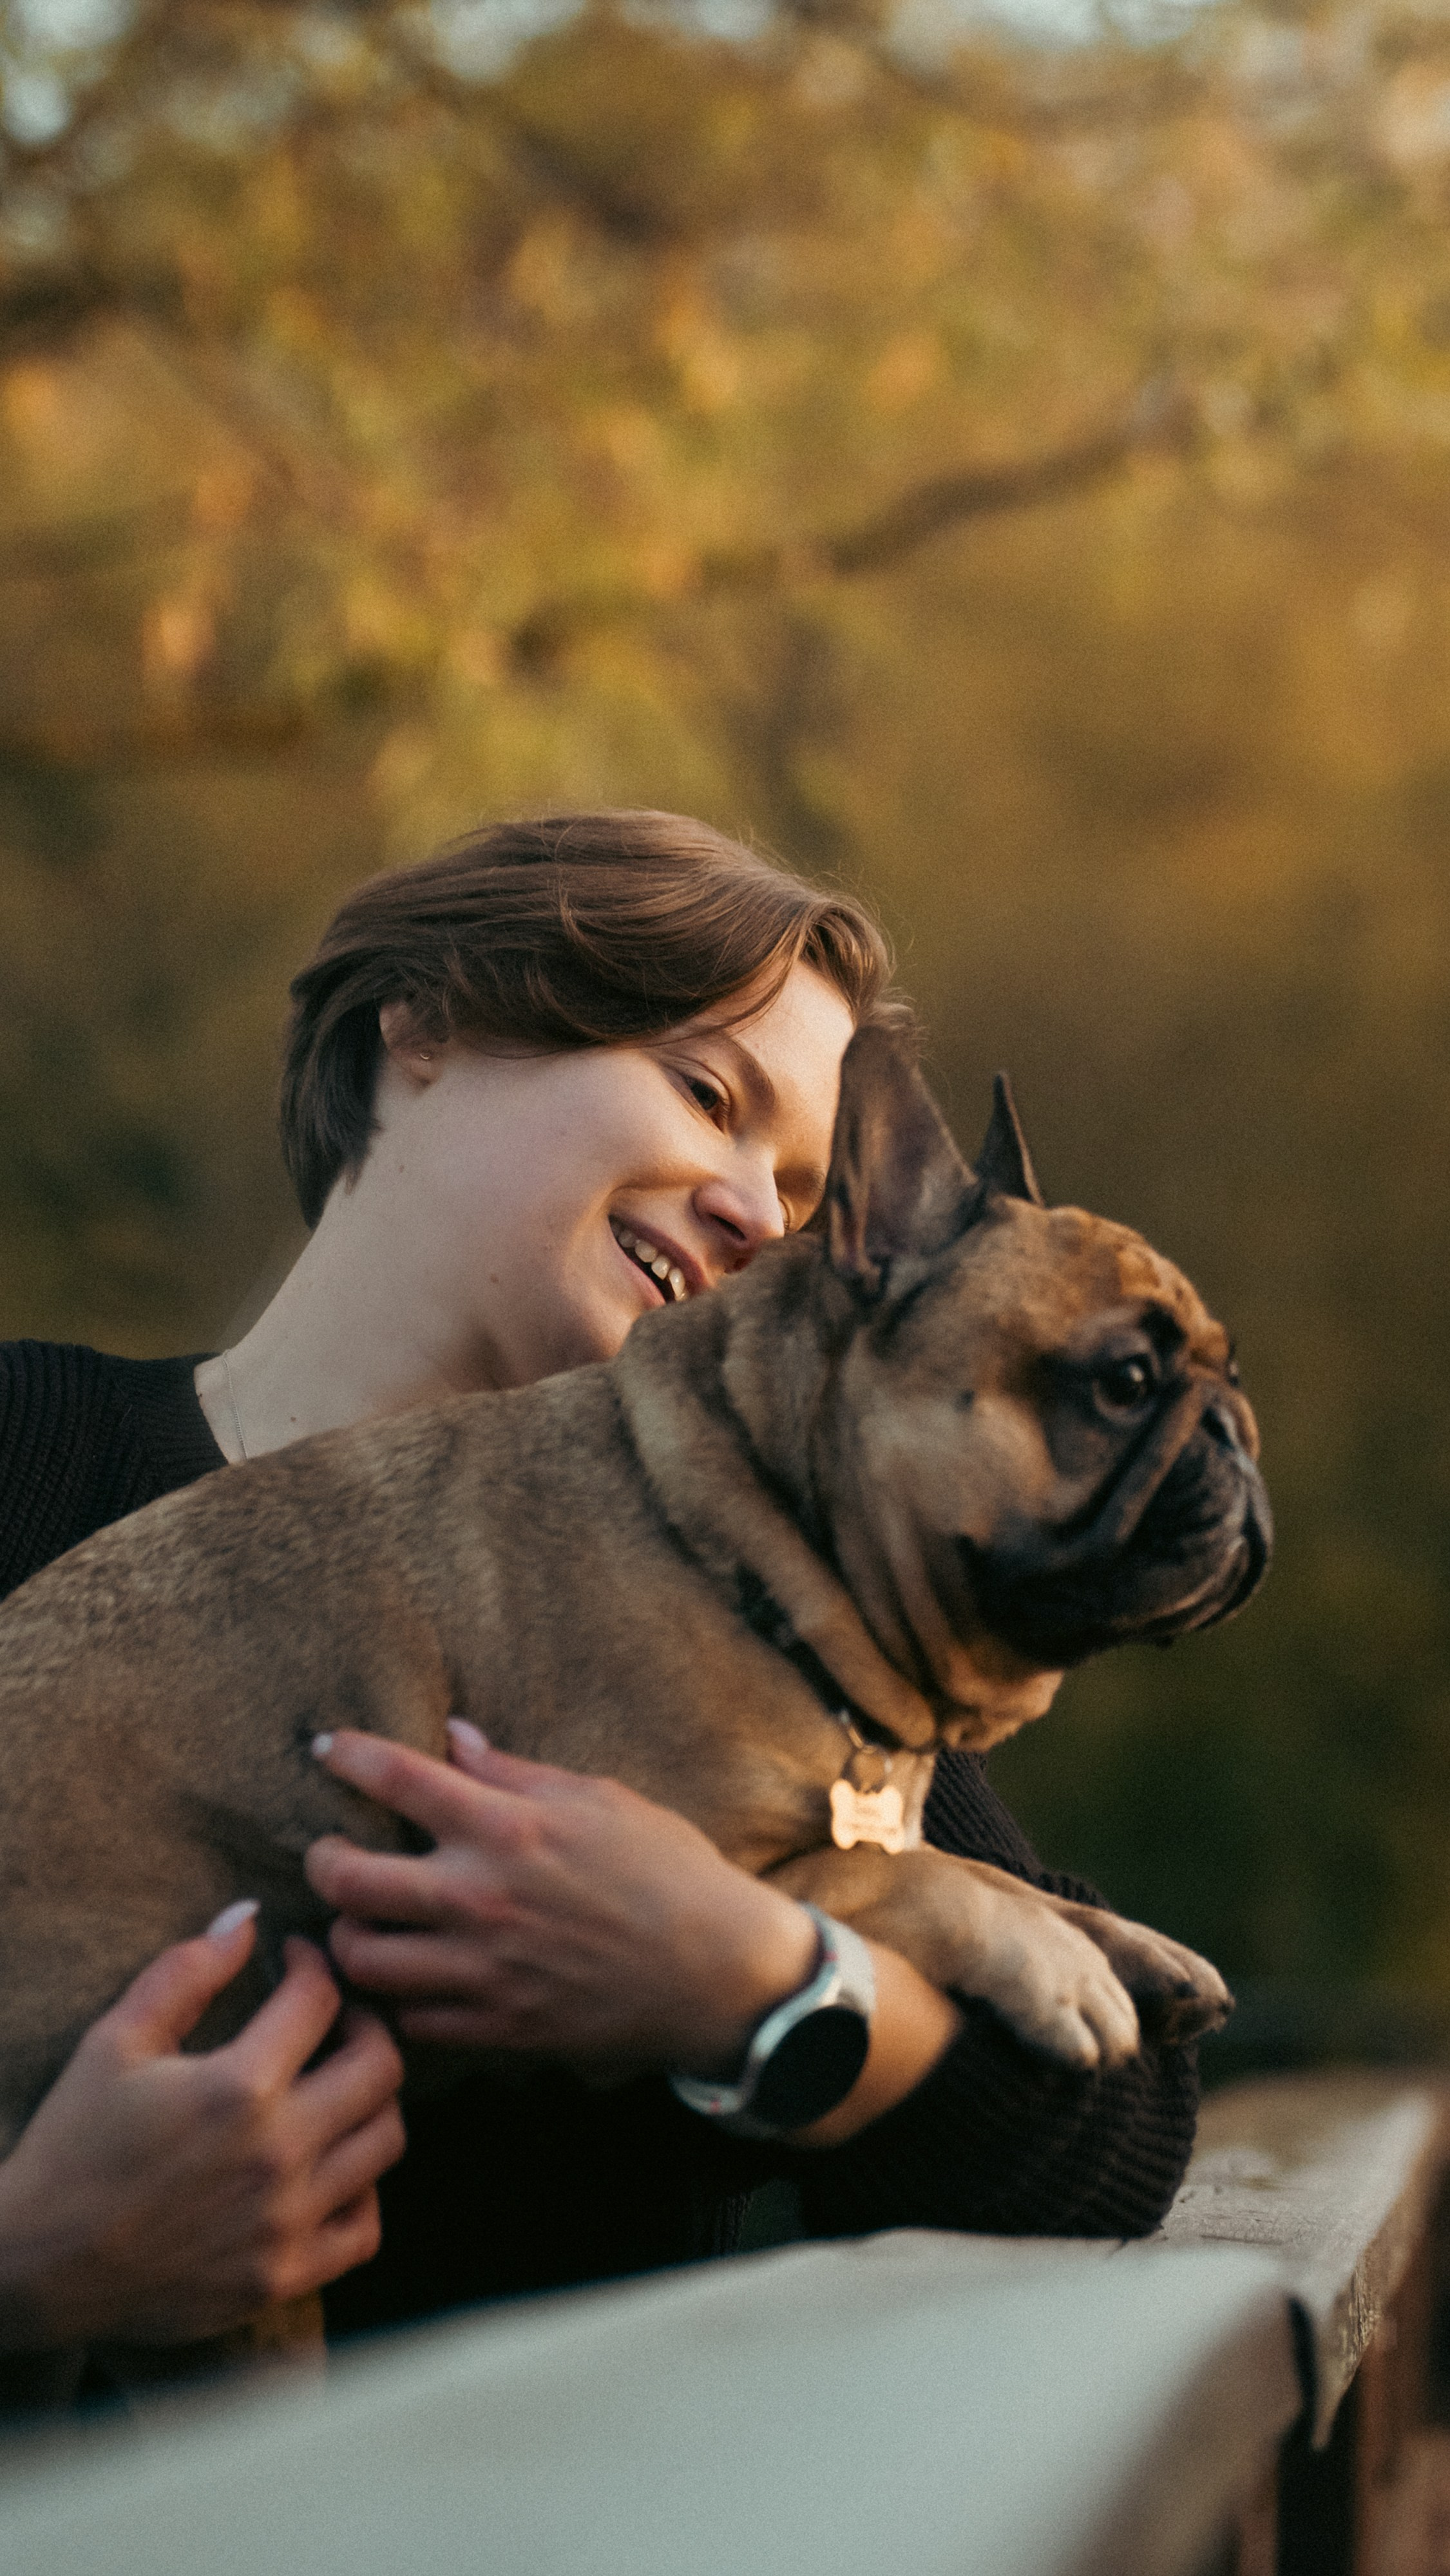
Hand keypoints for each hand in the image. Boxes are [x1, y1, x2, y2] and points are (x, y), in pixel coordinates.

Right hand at [0, 1908, 405, 2353]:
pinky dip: (363, 2192)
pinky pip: (365, 2230)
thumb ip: (186, 1973)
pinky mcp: (281, 2278)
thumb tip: (248, 1918)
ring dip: (372, 2102)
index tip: (296, 1960)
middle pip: (381, 2068)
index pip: (320, 2000)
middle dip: (366, 2025)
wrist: (36, 2266)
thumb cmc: (74, 2145)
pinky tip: (332, 2168)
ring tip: (338, 2087)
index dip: (313, 1964)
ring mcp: (285, 2224)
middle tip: (337, 2020)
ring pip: (386, 2143)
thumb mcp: (114, 2042)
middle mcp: (277, 2155)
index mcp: (237, 2088)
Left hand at [305, 1724, 818, 2079]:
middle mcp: (480, 1897)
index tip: (328, 1749)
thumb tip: (454, 1739)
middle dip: (322, 1861)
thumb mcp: (600, 1799)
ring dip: (349, 1937)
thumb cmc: (668, 1870)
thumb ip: (514, 1773)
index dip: (347, 1755)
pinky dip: (399, 1997)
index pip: (396, 1777)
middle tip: (331, 1854)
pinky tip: (411, 1975)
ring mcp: (482, 1970)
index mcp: (506, 1827)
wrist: (719, 1972)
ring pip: (361, 1960)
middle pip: (346, 1881)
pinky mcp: (496, 2027)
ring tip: (362, 1922)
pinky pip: (409, 2018)